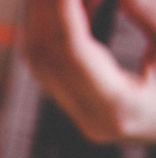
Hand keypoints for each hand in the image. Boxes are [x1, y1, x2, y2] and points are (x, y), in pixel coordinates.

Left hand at [23, 0, 155, 143]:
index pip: (75, 53)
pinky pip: (49, 68)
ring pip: (40, 63)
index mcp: (123, 109)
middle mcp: (94, 120)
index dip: (65, 12)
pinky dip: (49, 33)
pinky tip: (63, 6)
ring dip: (40, 20)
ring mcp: (83, 119)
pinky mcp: (81, 111)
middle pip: (48, 56)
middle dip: (44, 12)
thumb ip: (151, 17)